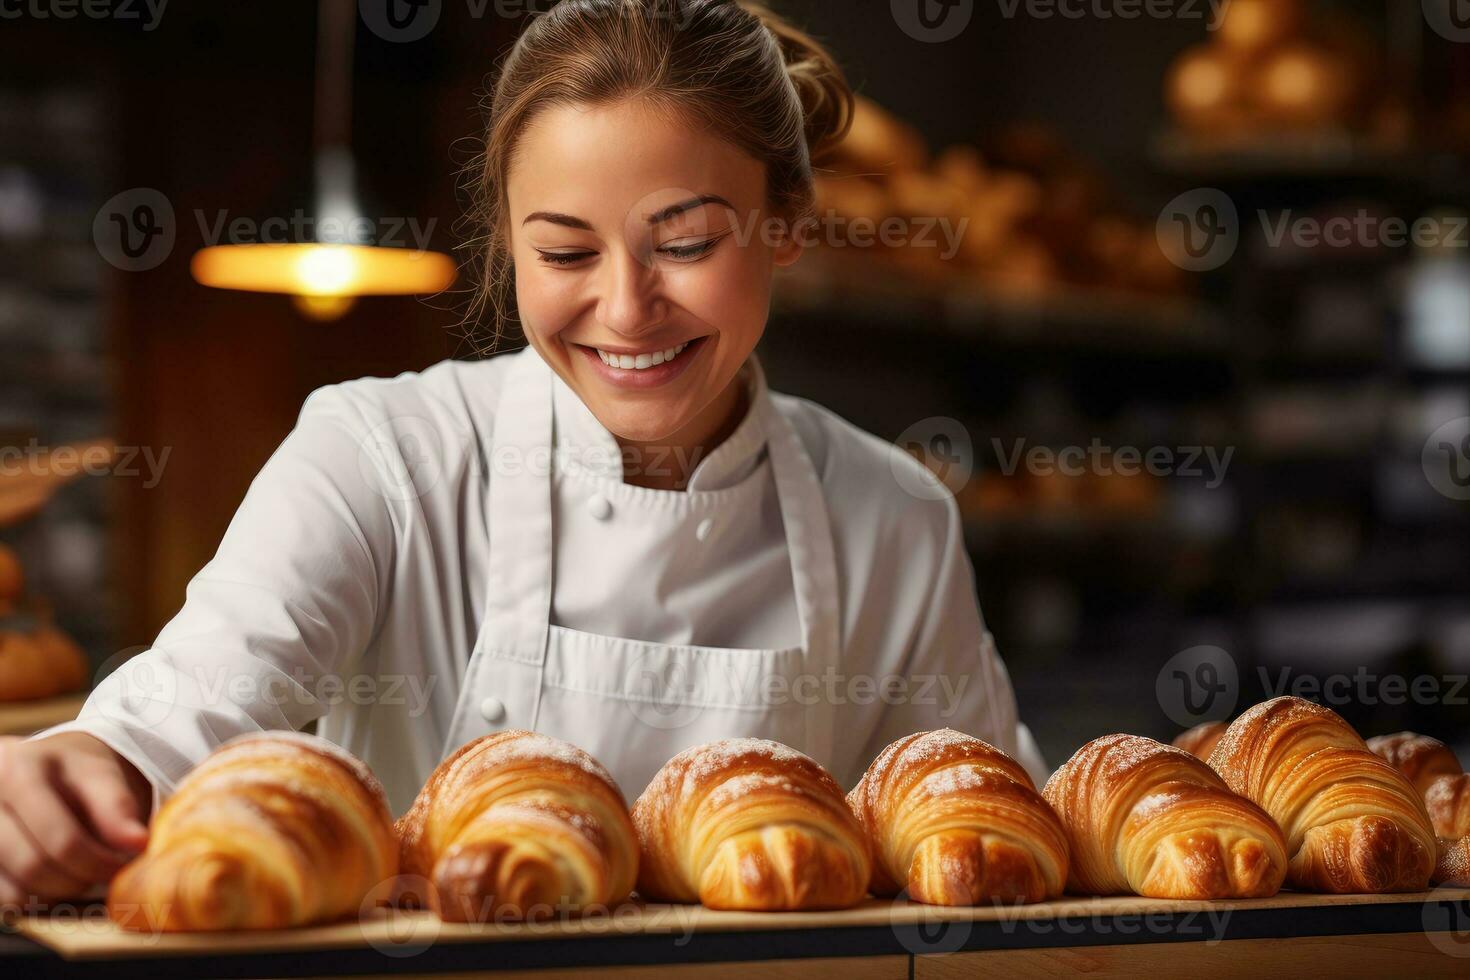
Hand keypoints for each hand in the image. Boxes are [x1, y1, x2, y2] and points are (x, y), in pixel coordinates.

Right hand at [0, 731, 151, 906]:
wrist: (47, 769)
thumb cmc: (76, 773)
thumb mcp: (102, 776)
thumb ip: (117, 808)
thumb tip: (138, 843)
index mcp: (18, 770)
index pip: (62, 839)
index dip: (100, 861)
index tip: (126, 866)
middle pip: (35, 866)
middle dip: (80, 879)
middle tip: (106, 873)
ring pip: (16, 889)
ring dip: (57, 892)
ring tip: (82, 872)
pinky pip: (5, 898)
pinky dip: (34, 899)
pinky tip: (55, 880)